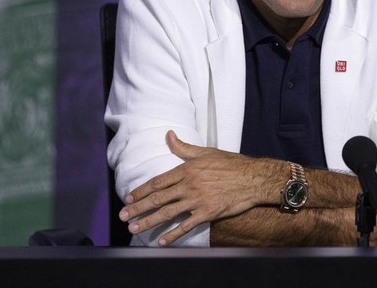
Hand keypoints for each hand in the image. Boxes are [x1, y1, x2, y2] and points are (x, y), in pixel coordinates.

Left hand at [119, 131, 282, 244]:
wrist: (253, 178)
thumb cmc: (231, 163)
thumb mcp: (206, 152)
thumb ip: (184, 147)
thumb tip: (168, 135)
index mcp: (187, 169)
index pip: (158, 181)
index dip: (141, 190)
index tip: (129, 197)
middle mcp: (189, 185)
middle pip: (158, 198)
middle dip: (138, 208)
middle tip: (124, 216)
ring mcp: (197, 200)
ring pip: (168, 212)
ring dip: (149, 221)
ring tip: (135, 229)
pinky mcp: (208, 213)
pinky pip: (186, 226)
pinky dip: (173, 235)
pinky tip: (162, 241)